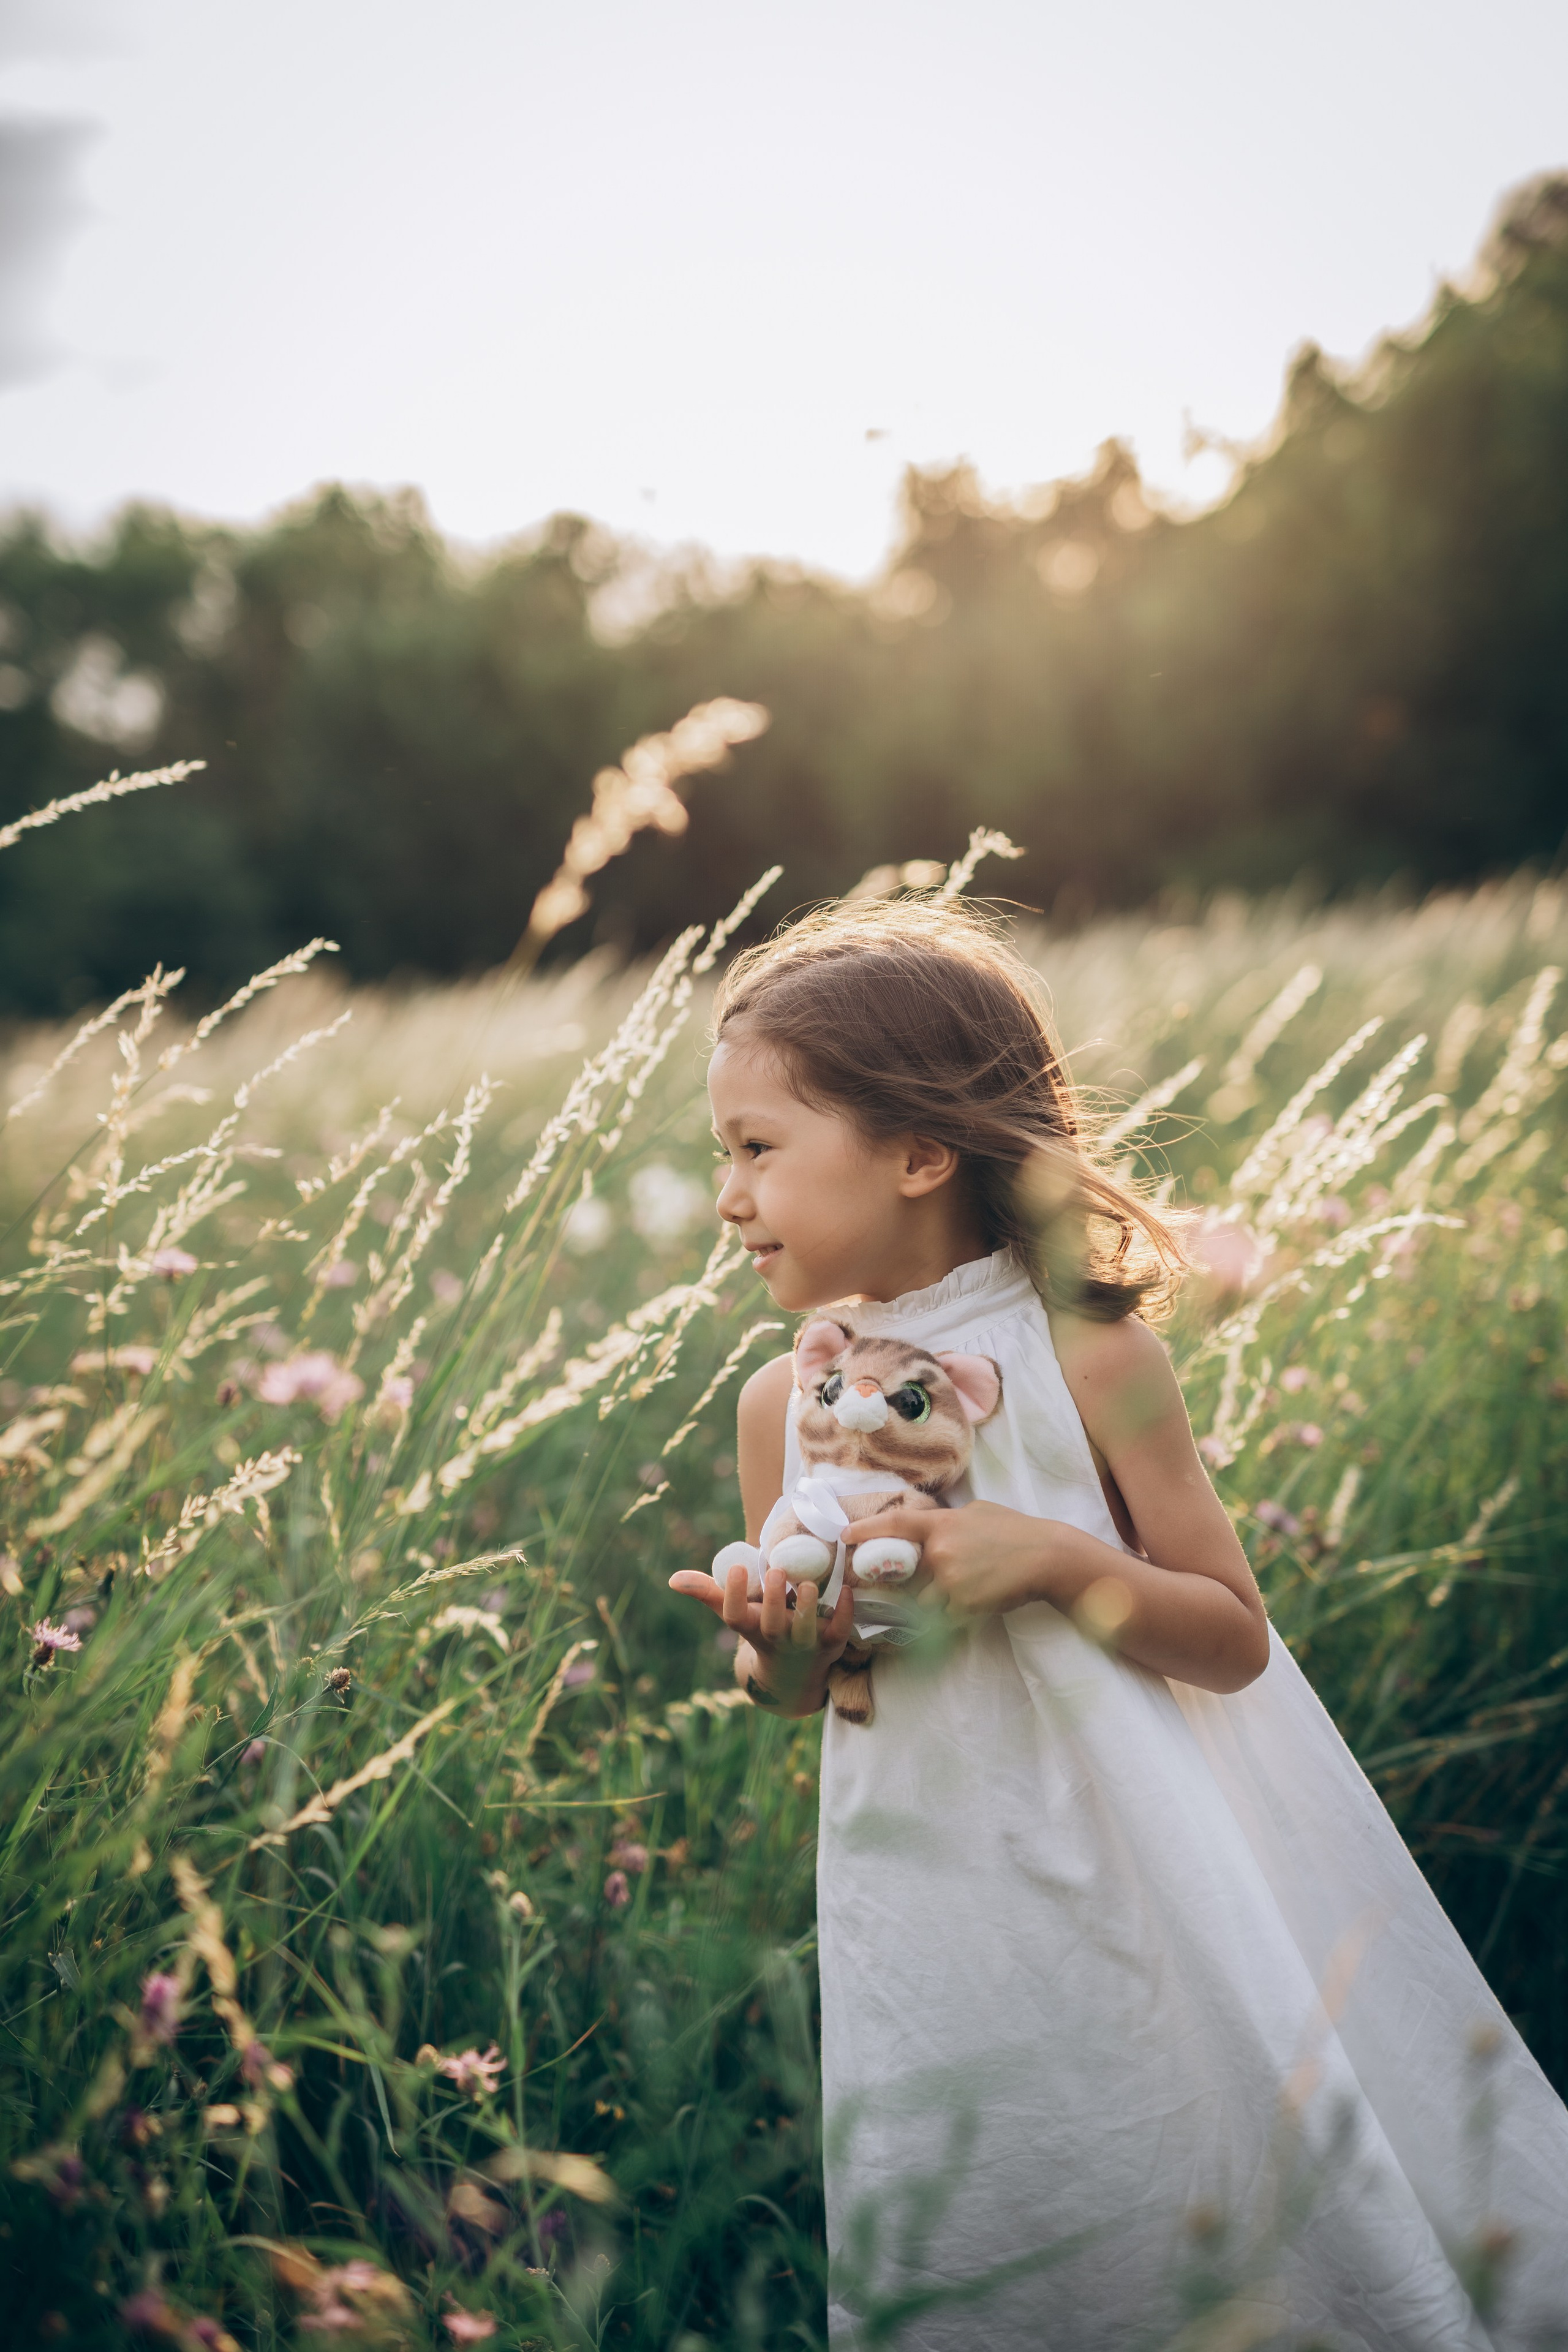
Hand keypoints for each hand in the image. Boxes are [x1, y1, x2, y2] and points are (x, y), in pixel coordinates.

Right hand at [667, 1563, 856, 1714]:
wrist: (792, 1675)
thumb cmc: (761, 1630)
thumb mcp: (736, 1615)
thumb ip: (709, 1593)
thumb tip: (674, 1579)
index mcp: (750, 1628)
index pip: (734, 1616)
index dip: (732, 1594)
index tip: (735, 1568)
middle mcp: (776, 1639)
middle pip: (771, 1624)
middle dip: (771, 1600)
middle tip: (775, 1571)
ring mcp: (804, 1644)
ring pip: (804, 1630)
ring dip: (806, 1608)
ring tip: (807, 1584)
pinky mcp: (831, 1644)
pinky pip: (839, 1630)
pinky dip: (843, 1612)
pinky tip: (845, 1590)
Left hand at [844, 1499, 1053, 1617]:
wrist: (1047, 1556)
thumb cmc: (1016, 1531)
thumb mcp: (978, 1513)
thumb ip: (950, 1521)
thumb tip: (932, 1528)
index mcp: (942, 1523)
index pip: (896, 1523)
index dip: (867, 1528)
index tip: (845, 1536)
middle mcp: (940, 1551)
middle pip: (903, 1576)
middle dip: (894, 1585)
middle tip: (881, 1589)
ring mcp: (951, 1581)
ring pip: (920, 1602)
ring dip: (923, 1608)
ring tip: (925, 1611)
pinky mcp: (964, 1606)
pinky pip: (943, 1619)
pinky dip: (945, 1621)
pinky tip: (956, 1617)